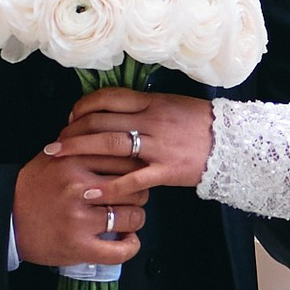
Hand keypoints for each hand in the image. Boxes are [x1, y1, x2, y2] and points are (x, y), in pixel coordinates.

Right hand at [12, 150, 148, 272]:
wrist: (7, 220)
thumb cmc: (32, 188)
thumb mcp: (52, 156)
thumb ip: (81, 145)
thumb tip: (111, 134)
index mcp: (74, 161)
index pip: (126, 158)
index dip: (137, 167)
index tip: (133, 174)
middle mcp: (78, 188)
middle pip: (135, 186)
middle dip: (139, 192)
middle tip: (132, 197)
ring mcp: (80, 219)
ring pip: (133, 216)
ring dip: (136, 219)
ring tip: (127, 219)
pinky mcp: (80, 247)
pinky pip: (121, 249)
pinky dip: (130, 246)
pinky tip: (127, 239)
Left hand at [54, 87, 215, 197]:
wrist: (234, 144)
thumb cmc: (202, 124)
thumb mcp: (172, 104)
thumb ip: (144, 106)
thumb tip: (115, 108)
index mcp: (152, 102)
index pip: (108, 98)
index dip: (83, 106)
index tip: (71, 117)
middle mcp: (151, 120)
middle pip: (102, 120)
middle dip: (72, 131)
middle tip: (55, 142)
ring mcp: (158, 146)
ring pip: (110, 144)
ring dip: (78, 150)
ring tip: (57, 157)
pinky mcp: (166, 171)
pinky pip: (132, 179)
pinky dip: (108, 185)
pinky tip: (90, 191)